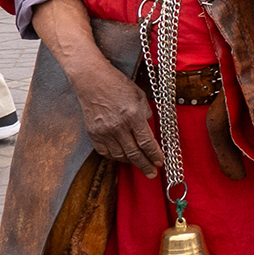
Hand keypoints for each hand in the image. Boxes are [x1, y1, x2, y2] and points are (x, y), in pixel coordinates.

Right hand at [71, 63, 162, 177]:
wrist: (92, 80)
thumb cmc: (118, 85)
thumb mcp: (140, 96)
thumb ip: (146, 114)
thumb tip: (149, 130)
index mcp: (132, 115)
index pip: (147, 142)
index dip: (155, 155)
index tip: (160, 162)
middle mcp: (118, 126)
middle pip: (134, 153)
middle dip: (145, 165)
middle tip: (152, 174)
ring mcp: (104, 131)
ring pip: (120, 155)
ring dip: (131, 162)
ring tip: (139, 164)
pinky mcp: (93, 134)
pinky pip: (105, 152)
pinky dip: (115, 157)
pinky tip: (123, 157)